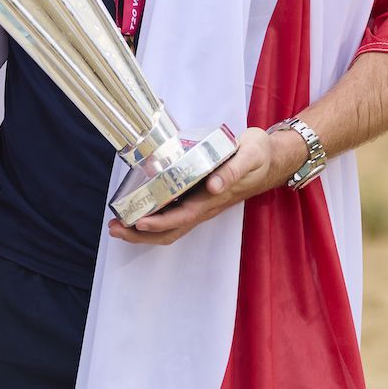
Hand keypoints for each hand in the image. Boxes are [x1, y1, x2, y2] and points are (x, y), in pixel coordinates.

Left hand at [107, 125, 299, 246]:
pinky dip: (152, 220)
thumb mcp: (250, 154)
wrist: (273, 159)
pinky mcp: (199, 200)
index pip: (182, 217)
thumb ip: (233, 168)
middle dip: (141, 234)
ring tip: (118, 225)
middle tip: (114, 228)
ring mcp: (202, 206)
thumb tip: (214, 184)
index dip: (159, 222)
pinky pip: (173, 217)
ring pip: (170, 228)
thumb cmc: (260, 155)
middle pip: (170, 231)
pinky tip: (136, 213)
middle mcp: (205, 207)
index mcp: (213, 199)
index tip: (138, 220)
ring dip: (142, 231)